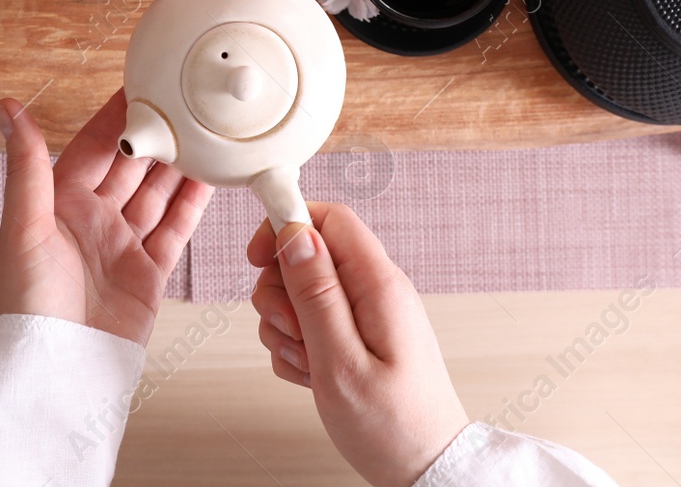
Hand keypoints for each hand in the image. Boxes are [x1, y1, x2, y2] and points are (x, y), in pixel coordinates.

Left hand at [0, 88, 212, 346]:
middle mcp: (91, 220)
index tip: (141, 82)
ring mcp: (121, 246)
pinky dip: (193, 204)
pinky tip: (210, 179)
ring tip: (206, 132)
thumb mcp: (23, 227)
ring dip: (180, 165)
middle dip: (157, 135)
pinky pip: (175, 230)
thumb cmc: (27, 308)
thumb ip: (27, 165)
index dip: (118, 115)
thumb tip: (6, 107)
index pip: (94, 146)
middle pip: (132, 166)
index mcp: (58, 203)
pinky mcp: (148, 274)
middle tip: (186, 101)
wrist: (57, 373)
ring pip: (158, 193)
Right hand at [247, 203, 469, 486]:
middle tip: (296, 335)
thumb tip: (296, 233)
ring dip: (287, 329)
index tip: (256, 258)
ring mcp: (364, 316)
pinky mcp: (355, 338)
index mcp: (378, 285)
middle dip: (281, 293)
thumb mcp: (341, 361)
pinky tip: (313, 376)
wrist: (424, 468)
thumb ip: (316, 293)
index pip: (328, 218)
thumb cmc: (394, 426)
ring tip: (310, 365)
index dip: (286, 226)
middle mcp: (374, 291)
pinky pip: (307, 326)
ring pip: (300, 294)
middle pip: (306, 256)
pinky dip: (298, 350)